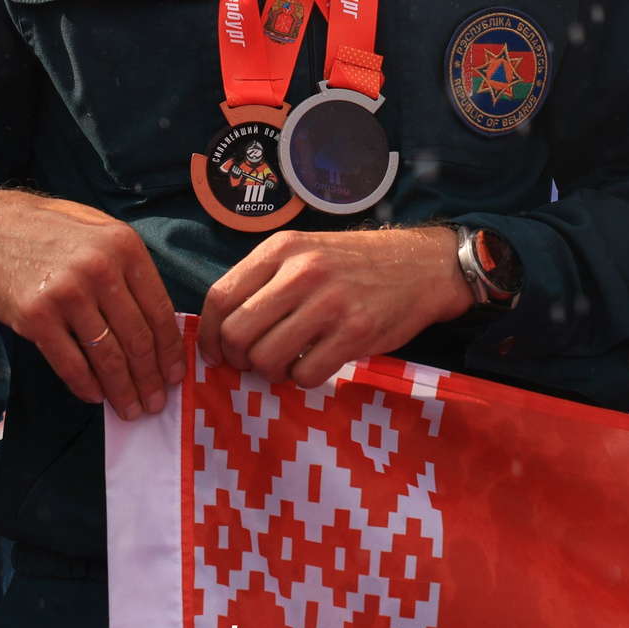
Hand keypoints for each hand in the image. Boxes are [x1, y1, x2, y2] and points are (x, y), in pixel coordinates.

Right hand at [0, 189, 182, 419]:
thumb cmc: (50, 233)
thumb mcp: (100, 232)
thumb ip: (130, 270)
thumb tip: (161, 325)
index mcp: (124, 247)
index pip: (159, 310)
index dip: (170, 351)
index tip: (176, 375)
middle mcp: (100, 268)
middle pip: (137, 339)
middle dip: (150, 379)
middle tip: (155, 403)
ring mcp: (66, 293)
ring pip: (107, 357)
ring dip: (122, 390)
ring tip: (130, 408)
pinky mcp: (35, 316)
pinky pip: (71, 364)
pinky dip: (86, 386)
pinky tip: (95, 396)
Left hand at [197, 227, 474, 389]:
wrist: (421, 265)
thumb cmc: (354, 264)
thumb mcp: (304, 252)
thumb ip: (264, 280)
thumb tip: (221, 327)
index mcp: (282, 249)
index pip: (220, 296)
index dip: (207, 333)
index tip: (214, 352)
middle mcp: (301, 272)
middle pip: (237, 332)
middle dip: (237, 358)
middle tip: (251, 363)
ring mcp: (330, 302)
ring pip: (267, 358)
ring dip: (270, 371)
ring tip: (287, 363)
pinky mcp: (356, 332)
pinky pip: (305, 374)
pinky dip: (303, 378)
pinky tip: (315, 364)